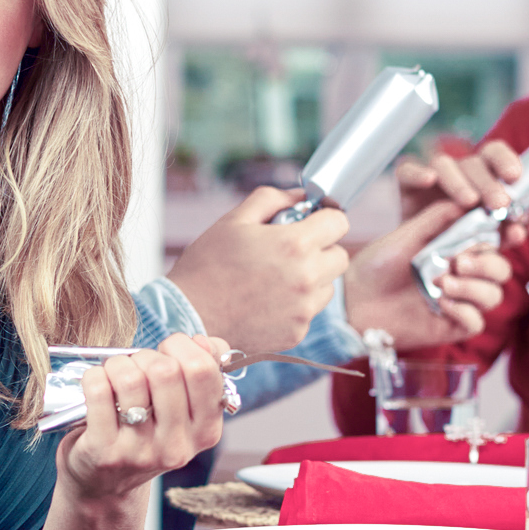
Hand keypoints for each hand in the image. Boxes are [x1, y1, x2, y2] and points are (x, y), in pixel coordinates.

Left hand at [56, 334, 229, 501]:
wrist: (105, 484)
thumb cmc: (144, 433)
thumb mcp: (182, 409)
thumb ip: (202, 370)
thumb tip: (204, 341)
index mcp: (205, 431)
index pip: (204, 371)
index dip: (182, 346)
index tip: (168, 350)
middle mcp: (177, 446)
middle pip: (166, 370)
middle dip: (146, 355)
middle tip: (138, 366)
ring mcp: (140, 451)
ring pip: (131, 377)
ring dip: (118, 364)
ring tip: (115, 375)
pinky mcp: (105, 451)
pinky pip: (99, 389)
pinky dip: (94, 376)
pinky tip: (97, 385)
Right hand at [166, 187, 348, 351]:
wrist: (188, 315)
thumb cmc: (207, 266)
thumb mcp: (235, 220)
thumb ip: (273, 199)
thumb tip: (302, 197)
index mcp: (295, 244)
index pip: (339, 222)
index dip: (326, 218)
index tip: (314, 221)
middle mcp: (307, 278)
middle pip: (340, 256)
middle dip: (323, 248)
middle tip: (293, 250)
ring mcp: (304, 309)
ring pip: (328, 286)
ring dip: (313, 278)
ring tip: (277, 278)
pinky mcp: (297, 333)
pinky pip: (310, 311)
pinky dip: (297, 304)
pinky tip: (268, 300)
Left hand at [343, 199, 510, 349]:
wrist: (354, 298)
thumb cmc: (378, 264)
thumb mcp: (408, 233)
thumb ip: (438, 217)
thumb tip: (469, 200)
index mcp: (458, 248)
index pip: (495, 240)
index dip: (508, 234)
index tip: (511, 228)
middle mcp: (464, 274)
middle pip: (501, 268)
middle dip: (486, 263)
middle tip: (459, 261)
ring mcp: (461, 300)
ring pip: (494, 294)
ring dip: (472, 287)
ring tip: (441, 282)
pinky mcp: (453, 325)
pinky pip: (476, 321)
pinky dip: (462, 310)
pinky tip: (439, 303)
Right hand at [394, 139, 528, 248]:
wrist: (422, 257)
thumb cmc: (462, 239)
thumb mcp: (492, 236)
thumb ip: (516, 226)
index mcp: (482, 176)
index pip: (495, 154)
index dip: (505, 160)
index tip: (515, 176)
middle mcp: (459, 171)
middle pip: (473, 163)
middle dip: (488, 182)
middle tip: (499, 204)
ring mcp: (432, 175)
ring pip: (444, 164)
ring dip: (459, 181)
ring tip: (469, 203)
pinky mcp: (406, 183)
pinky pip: (407, 169)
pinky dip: (417, 172)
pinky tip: (428, 180)